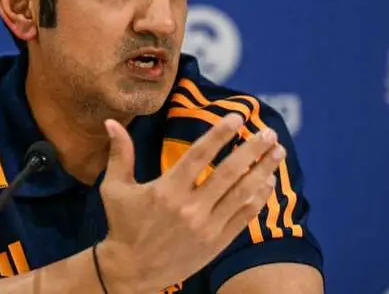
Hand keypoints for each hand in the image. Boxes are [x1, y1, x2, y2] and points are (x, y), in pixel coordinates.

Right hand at [97, 113, 283, 293]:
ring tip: (278, 152)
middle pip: (229, 173)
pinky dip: (259, 198)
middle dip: (253, 150)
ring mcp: (206, 227)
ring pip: (242, 194)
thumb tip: (110, 122)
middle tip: (269, 133)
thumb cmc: (122, 225)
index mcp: (167, 190)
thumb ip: (119, 154)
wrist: (130, 272)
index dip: (220, 134)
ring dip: (263, 170)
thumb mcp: (115, 188)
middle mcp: (189, 208)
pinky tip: (269, 182)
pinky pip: (243, 217)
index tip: (238, 117)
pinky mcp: (216, 243)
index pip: (199, 155)